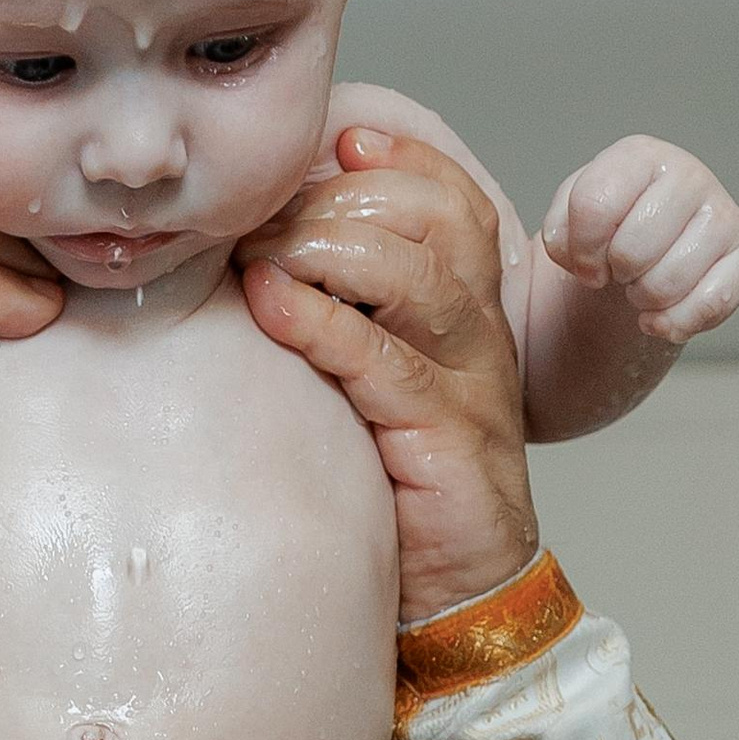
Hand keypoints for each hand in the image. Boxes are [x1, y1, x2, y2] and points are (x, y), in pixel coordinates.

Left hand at [239, 129, 539, 627]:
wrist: (456, 599)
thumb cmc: (398, 492)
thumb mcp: (368, 385)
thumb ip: (340, 318)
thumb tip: (259, 254)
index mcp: (468, 314)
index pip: (454, 200)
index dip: (400, 159)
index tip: (338, 140)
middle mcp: (479, 338)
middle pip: (433, 220)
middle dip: (339, 203)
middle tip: (261, 218)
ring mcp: (469, 388)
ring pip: (416, 276)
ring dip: (327, 250)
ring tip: (261, 258)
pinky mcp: (446, 442)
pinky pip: (386, 361)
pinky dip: (323, 322)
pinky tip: (271, 303)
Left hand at [539, 135, 738, 344]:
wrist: (641, 263)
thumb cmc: (601, 239)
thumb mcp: (564, 223)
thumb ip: (558, 229)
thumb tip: (582, 258)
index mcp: (638, 156)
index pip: (593, 207)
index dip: (578, 252)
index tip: (583, 261)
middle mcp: (688, 174)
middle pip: (631, 251)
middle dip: (614, 276)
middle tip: (618, 272)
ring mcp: (723, 212)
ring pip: (667, 282)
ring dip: (643, 300)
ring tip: (640, 286)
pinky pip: (708, 305)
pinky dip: (674, 323)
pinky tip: (661, 313)